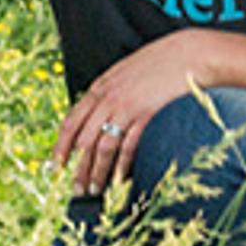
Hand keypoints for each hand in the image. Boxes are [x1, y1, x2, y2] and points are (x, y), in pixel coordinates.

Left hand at [55, 32, 208, 197]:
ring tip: (94, 190)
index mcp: (100, 88)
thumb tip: (98, 113)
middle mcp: (108, 99)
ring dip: (96, 172)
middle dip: (77, 167)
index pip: (71, 122)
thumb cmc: (160, 62)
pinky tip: (118, 180)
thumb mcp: (125, 71)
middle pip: (84, 140)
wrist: (190, 54)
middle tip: (75, 189)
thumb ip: (109, 91)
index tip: (55, 164)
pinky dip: (121, 166)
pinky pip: (128, 146)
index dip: (60, 146)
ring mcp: (127, 107)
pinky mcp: (146, 116)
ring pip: (102, 147)